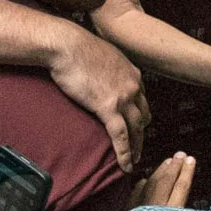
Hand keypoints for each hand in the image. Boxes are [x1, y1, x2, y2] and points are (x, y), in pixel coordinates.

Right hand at [47, 28, 148, 171]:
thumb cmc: (77, 47)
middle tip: (138, 146)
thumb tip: (102, 76)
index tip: (137, 125)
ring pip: (136, 129)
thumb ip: (109, 69)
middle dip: (141, 132)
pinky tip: (126, 165)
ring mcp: (123, 97)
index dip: (139, 114)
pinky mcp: (108, 107)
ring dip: (136, 147)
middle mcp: (133, 85)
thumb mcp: (103, 55)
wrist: (67, 45)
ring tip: (134, 160)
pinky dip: (124, 153)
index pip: (142, 99)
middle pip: (143, 115)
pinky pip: (120, 136)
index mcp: (132, 73)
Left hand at [131, 152, 195, 207]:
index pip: (181, 187)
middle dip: (174, 166)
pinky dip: (146, 183)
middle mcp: (156, 207)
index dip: (187, 172)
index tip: (191, 160)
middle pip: (166, 180)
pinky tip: (147, 180)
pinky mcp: (130, 209)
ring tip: (168, 162)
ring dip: (161, 171)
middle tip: (181, 155)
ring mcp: (141, 207)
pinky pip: (138, 191)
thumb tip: (183, 189)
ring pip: (153, 183)